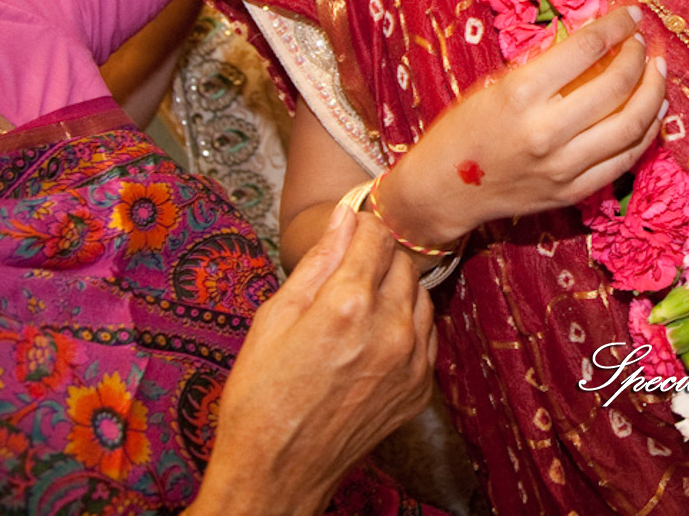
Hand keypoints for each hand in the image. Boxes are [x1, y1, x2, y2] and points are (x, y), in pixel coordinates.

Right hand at [188, 206, 435, 515]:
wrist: (276, 473)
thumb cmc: (261, 395)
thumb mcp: (275, 317)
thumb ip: (318, 260)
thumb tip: (345, 215)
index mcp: (348, 304)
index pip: (377, 233)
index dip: (359, 227)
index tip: (346, 234)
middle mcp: (390, 329)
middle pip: (402, 261)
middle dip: (378, 257)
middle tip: (346, 275)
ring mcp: (411, 361)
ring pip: (420, 294)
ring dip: (395, 290)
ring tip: (357, 310)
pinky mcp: (421, 388)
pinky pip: (427, 333)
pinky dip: (407, 325)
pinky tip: (374, 338)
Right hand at [381, 6, 666, 247]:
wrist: (443, 190)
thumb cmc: (464, 128)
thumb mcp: (495, 84)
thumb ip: (545, 67)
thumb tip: (598, 41)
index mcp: (521, 93)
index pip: (587, 49)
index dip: (617, 26)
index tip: (631, 15)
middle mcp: (546, 131)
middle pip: (617, 86)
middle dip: (639, 57)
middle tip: (643, 42)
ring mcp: (563, 167)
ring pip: (632, 126)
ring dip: (653, 93)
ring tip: (657, 72)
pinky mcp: (572, 192)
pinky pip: (624, 160)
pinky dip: (646, 133)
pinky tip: (653, 112)